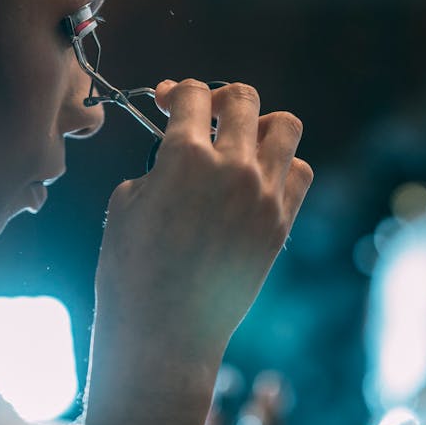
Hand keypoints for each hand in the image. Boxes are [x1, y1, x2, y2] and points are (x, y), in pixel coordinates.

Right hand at [96, 79, 310, 361]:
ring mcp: (264, 196)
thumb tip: (178, 159)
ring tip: (241, 143)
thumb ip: (157, 167)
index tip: (166, 102)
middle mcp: (233, 168)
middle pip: (244, 98)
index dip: (176, 91)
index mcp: (186, 156)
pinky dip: (283, 167)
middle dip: (220, 98)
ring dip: (262, 125)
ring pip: (284, 127)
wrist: (165, 333)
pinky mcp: (280, 225)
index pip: (192, 94)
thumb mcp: (125, 205)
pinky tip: (258, 180)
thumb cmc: (130, 272)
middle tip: (204, 116)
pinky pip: (300, 173)